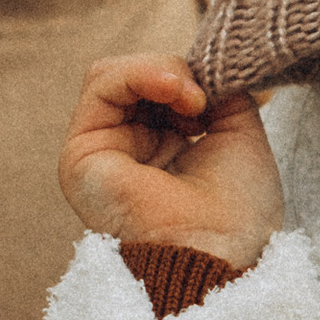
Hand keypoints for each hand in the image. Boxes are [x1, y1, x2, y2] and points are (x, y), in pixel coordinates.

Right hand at [60, 54, 286, 267]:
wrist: (222, 256)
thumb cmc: (237, 214)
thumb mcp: (239, 134)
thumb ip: (220, 91)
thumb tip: (206, 64)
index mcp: (162, 151)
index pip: (161, 88)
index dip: (193, 77)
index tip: (226, 92)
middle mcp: (127, 152)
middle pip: (136, 78)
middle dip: (178, 72)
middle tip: (207, 96)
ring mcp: (100, 153)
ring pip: (114, 74)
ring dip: (162, 70)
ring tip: (194, 97)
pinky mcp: (81, 155)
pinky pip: (102, 84)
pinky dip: (141, 73)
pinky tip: (178, 93)